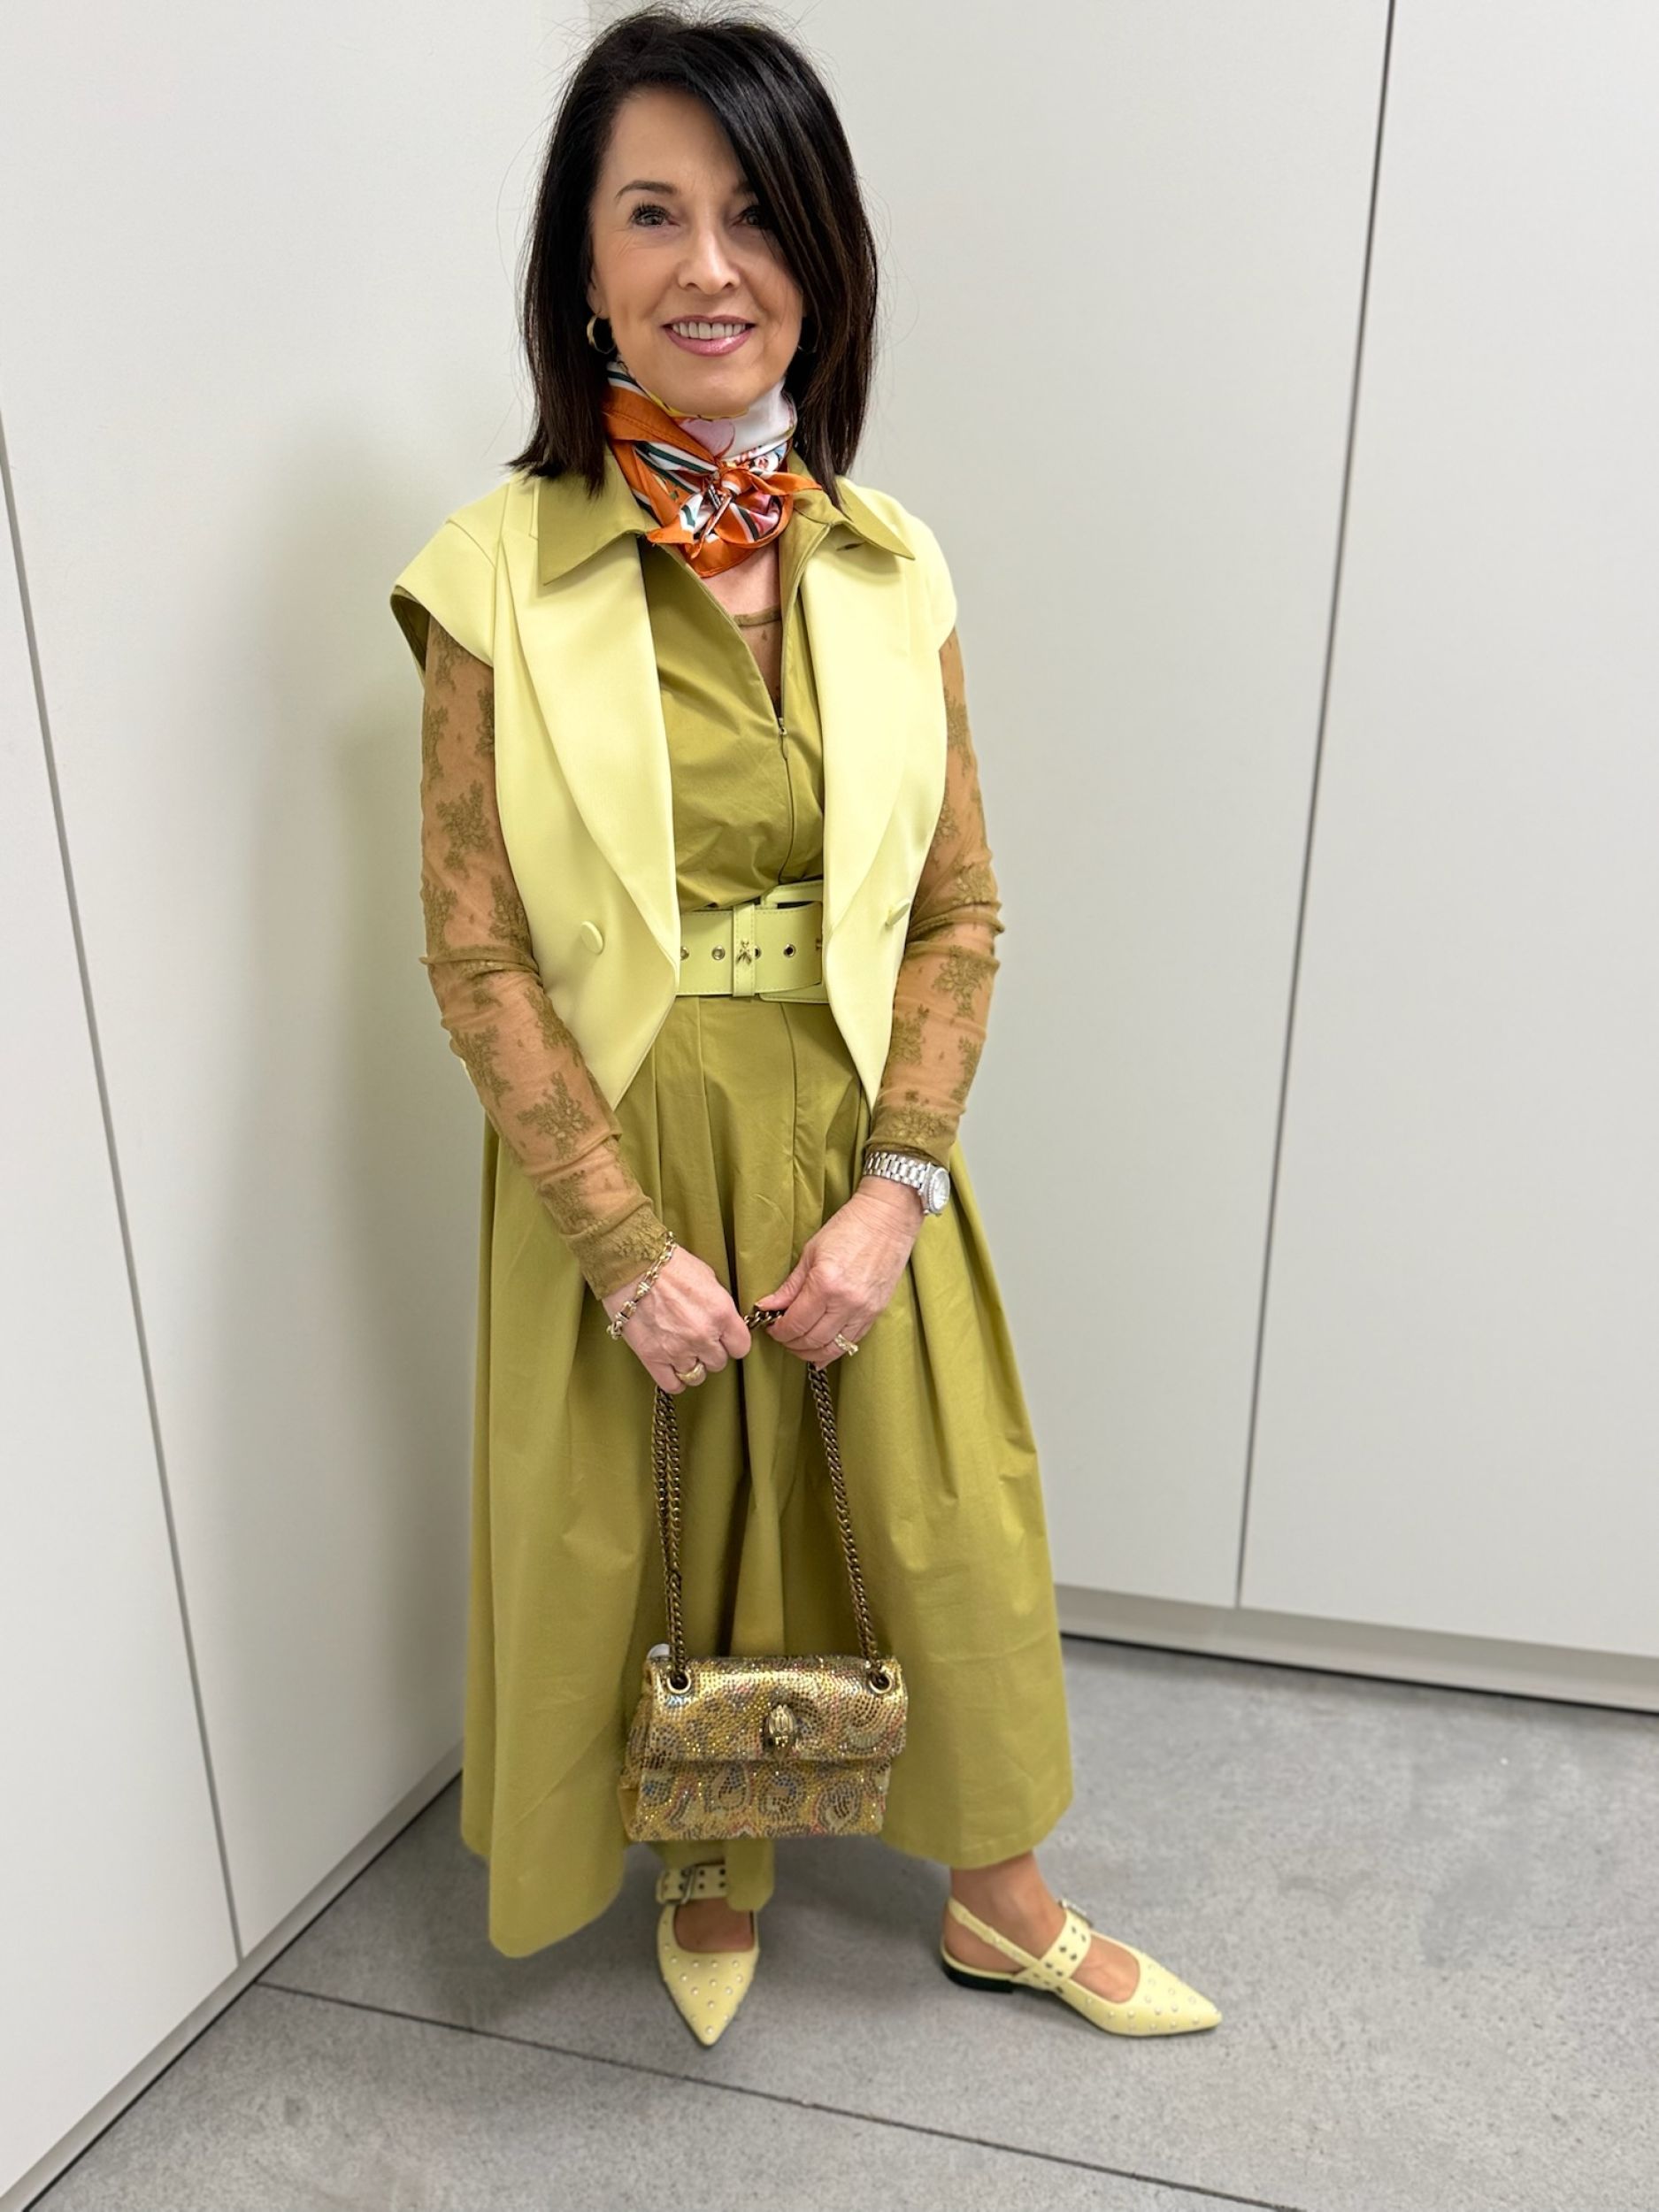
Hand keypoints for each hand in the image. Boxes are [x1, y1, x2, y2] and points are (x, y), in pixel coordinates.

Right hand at [602, 1244, 751, 1392]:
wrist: (632, 1265)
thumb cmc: (669, 1264)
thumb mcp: (707, 1278)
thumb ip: (718, 1305)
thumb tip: (721, 1320)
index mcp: (721, 1314)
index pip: (741, 1347)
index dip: (732, 1343)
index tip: (725, 1339)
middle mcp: (703, 1336)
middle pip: (718, 1362)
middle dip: (710, 1352)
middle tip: (699, 1339)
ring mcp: (677, 1350)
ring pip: (696, 1375)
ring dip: (692, 1365)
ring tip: (683, 1351)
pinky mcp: (652, 1357)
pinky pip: (672, 1384)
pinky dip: (674, 1379)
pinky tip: (672, 1367)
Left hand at [752, 1177, 922, 1366]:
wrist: (887, 1219)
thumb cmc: (848, 1228)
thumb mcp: (811, 1253)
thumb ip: (789, 1286)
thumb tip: (766, 1306)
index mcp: (825, 1284)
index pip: (795, 1323)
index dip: (779, 1331)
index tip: (771, 1327)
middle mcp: (846, 1303)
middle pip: (812, 1340)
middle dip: (791, 1343)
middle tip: (782, 1335)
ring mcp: (864, 1310)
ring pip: (832, 1349)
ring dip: (810, 1352)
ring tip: (799, 1344)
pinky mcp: (876, 1313)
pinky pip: (851, 1342)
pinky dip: (833, 1350)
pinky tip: (821, 1348)